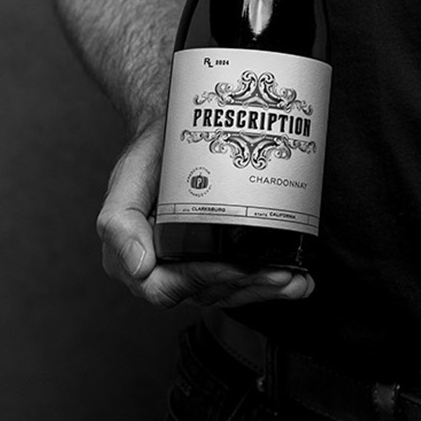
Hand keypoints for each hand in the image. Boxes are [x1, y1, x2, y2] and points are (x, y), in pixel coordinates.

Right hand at [97, 118, 313, 309]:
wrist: (173, 129)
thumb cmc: (148, 157)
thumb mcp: (126, 182)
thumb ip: (120, 223)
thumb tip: (138, 268)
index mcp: (137, 262)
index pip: (169, 288)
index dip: (205, 281)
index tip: (236, 267)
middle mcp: (166, 269)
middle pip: (208, 292)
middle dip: (247, 286)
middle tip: (281, 275)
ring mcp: (195, 263)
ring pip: (230, 289)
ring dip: (264, 289)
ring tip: (296, 280)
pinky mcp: (220, 253)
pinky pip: (242, 276)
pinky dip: (270, 281)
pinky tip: (300, 281)